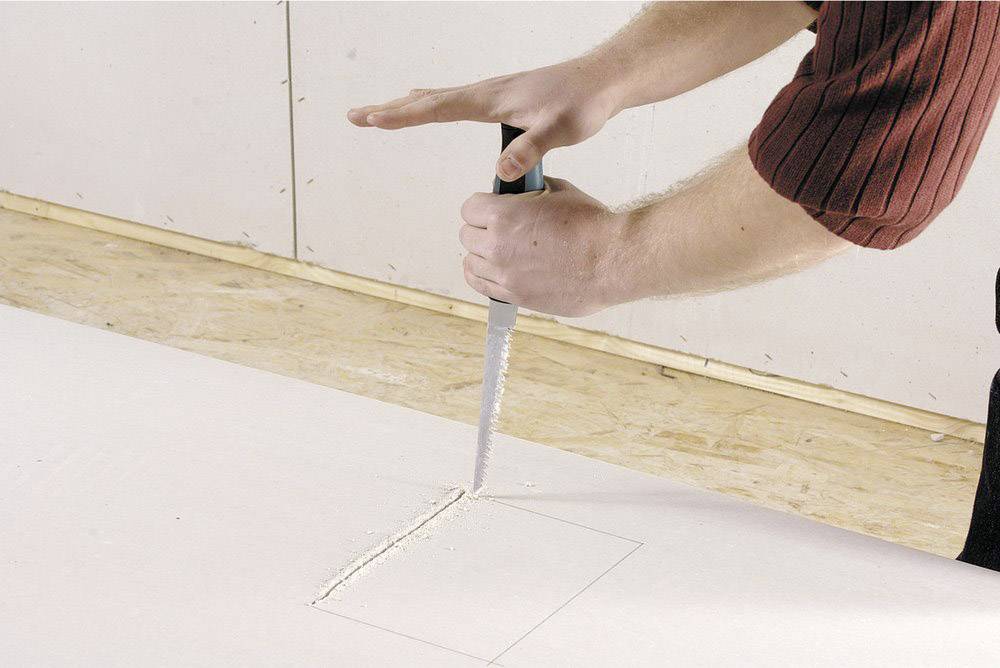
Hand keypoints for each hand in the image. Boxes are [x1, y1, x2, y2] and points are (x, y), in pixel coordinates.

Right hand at [347, 57, 620, 180]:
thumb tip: (501, 169)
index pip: (437, 109)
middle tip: (355, 116)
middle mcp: (486, 92)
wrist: (603, 81)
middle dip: (390, 110)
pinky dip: (431, 102)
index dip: (402, 117)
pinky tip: (429, 102)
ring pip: (438, 98)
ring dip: (407, 106)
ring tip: (380, 111)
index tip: (370, 119)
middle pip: (427, 101)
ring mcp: (493, 92)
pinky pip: (455, 99)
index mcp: (491, 100)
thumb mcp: (560, 130)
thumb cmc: (583, 104)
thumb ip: (531, 149)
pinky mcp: (502, 97)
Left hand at [459, 177, 628, 316]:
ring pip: (471, 262)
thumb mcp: (559, 190)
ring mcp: (504, 274)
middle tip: (498, 228)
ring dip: (481, 253)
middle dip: (481, 228)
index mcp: (504, 215)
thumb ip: (531, 191)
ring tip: (500, 250)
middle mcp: (497, 246)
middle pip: (467, 235)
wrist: (611, 260)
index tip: (491, 207)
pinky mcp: (515, 295)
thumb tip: (522, 190)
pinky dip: (481, 275)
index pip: (470, 208)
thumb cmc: (591, 226)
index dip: (482, 205)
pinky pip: (480, 285)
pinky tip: (490, 269)